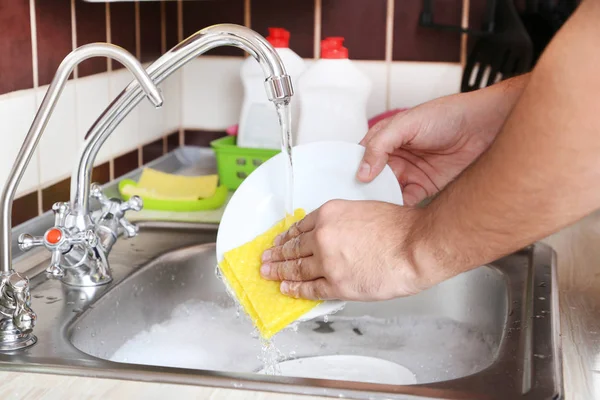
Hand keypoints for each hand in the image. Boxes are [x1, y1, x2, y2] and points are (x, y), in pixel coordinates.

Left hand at [259, 200, 448, 300]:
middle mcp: (323, 236)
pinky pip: (309, 289)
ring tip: (268, 274)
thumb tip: (337, 237)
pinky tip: (286, 290)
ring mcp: (327, 261)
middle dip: (277, 255)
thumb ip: (344, 223)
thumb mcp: (364, 211)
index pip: (300, 227)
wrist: (415, 246)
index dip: (287, 236)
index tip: (280, 241)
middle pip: (293, 247)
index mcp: (330, 214)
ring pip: (296, 268)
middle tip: (266, 259)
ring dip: (279, 272)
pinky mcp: (336, 284)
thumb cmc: (400, 228)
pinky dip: (295, 290)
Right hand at [357, 76, 528, 204]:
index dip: (352, 170)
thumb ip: (380, 144)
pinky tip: (394, 211)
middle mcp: (395, 156)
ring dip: (381, 200)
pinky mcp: (426, 186)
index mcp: (386, 138)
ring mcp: (410, 172)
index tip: (344, 186)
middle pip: (372, 178)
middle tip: (358, 203)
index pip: (361, 157)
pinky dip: (400, 207)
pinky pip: (407, 200)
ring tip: (373, 210)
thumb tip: (362, 171)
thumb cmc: (448, 115)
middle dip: (365, 190)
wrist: (485, 126)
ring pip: (388, 191)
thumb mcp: (406, 123)